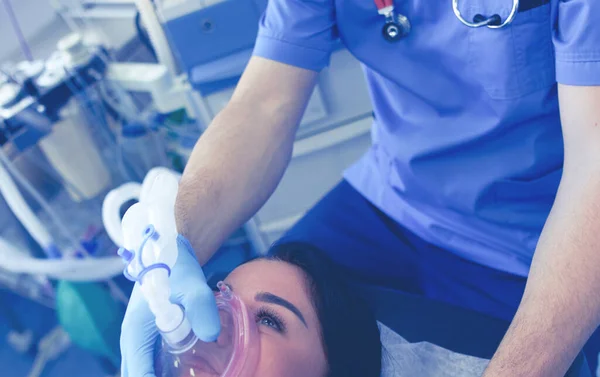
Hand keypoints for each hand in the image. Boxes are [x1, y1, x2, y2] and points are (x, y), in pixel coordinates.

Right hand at [120, 235, 220, 376]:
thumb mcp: (191, 286)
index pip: (139, 376)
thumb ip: (201, 309)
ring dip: (159, 376)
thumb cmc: (175, 267)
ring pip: (142, 372)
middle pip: (136, 376)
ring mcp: (140, 342)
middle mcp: (133, 342)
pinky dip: (162, 373)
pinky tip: (187, 373)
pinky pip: (151, 366)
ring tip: (190, 375)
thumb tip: (211, 336)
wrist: (168, 250)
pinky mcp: (150, 339)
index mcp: (135, 335)